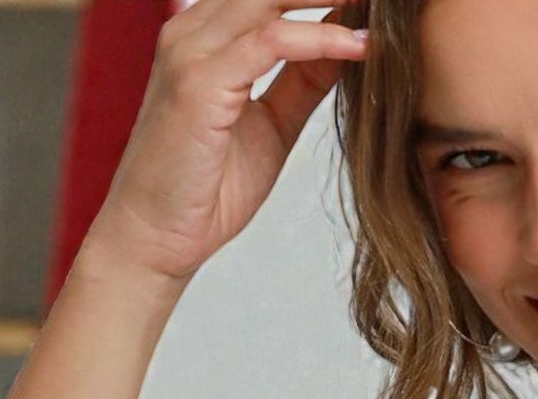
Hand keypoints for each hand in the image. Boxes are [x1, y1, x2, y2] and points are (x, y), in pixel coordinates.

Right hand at [84, 1, 367, 284]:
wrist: (157, 237)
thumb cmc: (205, 189)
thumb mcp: (272, 127)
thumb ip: (302, 84)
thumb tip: (345, 48)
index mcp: (206, 37)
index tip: (371, 3)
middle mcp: (193, 31)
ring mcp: (191, 51)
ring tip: (380, 6)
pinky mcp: (199, 81)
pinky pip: (270, 42)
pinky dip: (318, 39)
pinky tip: (358, 46)